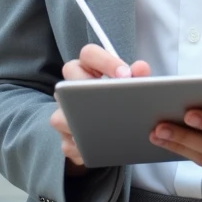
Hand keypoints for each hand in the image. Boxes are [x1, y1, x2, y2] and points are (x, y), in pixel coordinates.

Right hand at [51, 44, 150, 171]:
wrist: (113, 132)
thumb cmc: (121, 102)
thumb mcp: (132, 89)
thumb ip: (138, 77)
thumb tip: (141, 68)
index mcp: (88, 68)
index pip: (89, 53)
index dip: (105, 61)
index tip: (125, 74)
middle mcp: (70, 87)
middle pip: (69, 76)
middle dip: (90, 85)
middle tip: (115, 98)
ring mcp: (63, 113)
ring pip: (61, 115)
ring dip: (83, 122)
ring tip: (108, 126)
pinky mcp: (65, 141)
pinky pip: (68, 145)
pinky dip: (85, 148)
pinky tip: (103, 147)